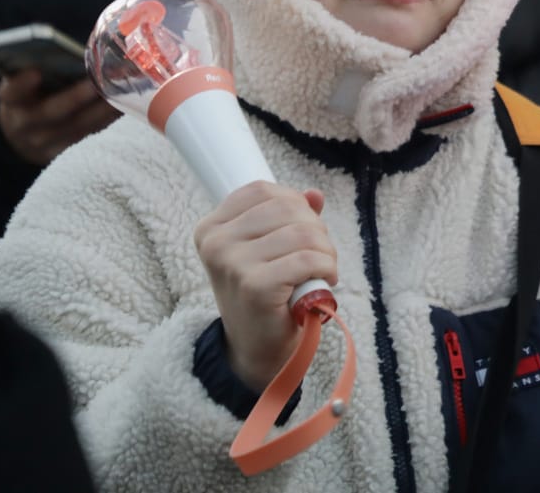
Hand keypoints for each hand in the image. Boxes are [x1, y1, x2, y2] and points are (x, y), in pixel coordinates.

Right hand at [0, 72, 118, 165]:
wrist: (21, 136)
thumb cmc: (31, 96)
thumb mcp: (25, 84)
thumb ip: (41, 67)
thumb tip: (83, 48)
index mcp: (11, 101)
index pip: (11, 93)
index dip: (21, 85)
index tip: (34, 72)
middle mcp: (24, 124)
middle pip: (51, 112)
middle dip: (75, 97)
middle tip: (97, 81)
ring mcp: (45, 142)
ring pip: (78, 126)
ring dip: (102, 108)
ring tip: (123, 89)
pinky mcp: (66, 152)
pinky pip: (91, 134)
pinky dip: (108, 117)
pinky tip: (126, 103)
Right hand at [193, 182, 336, 391]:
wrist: (256, 348)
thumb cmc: (264, 294)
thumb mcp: (269, 249)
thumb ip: (289, 217)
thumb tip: (314, 194)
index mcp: (211, 227)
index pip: (264, 191)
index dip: (295, 205)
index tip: (301, 231)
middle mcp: (215, 242)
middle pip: (287, 207)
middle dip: (316, 230)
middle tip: (318, 256)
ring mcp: (232, 263)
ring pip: (304, 233)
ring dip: (325, 252)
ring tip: (321, 270)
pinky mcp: (255, 286)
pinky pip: (309, 259)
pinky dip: (327, 268)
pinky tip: (324, 282)